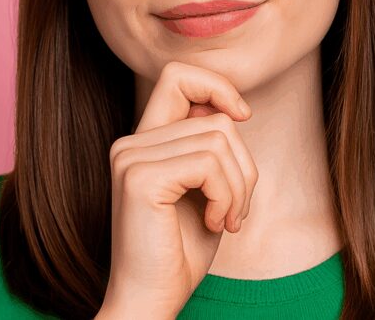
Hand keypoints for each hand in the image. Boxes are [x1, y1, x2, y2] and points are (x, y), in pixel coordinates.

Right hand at [100, 61, 257, 318]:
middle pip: (216, 119)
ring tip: (226, 219)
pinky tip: (215, 224)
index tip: (243, 116)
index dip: (217, 86)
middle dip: (244, 166)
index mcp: (143, 141)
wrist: (150, 301)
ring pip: (219, 140)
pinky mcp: (140, 177)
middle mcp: (130, 143)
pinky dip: (227, 196)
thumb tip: (231, 111)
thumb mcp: (205, 191)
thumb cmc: (180, 253)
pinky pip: (209, 164)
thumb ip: (211, 149)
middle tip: (236, 210)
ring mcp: (131, 157)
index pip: (178, 76)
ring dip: (239, 187)